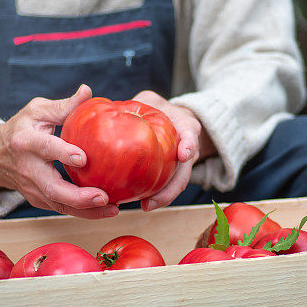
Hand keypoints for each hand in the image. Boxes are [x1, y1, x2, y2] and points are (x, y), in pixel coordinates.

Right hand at [0, 85, 118, 218]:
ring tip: (112, 209)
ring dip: (86, 210)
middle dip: (78, 196)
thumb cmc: (21, 128)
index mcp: (26, 141)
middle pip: (52, 188)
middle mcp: (28, 168)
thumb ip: (63, 106)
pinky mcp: (39, 200)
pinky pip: (62, 209)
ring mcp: (33, 188)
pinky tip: (106, 210)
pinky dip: (84, 212)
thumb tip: (88, 92)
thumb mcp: (37, 111)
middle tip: (103, 197)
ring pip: (59, 205)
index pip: (45, 148)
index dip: (62, 153)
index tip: (83, 158)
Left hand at [131, 90, 215, 211]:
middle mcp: (188, 149)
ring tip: (145, 206)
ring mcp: (182, 163)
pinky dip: (153, 195)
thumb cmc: (160, 109)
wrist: (173, 119)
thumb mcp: (152, 100)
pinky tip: (134, 201)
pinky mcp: (171, 172)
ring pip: (176, 184)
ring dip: (162, 198)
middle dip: (170, 189)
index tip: (184, 154)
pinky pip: (164, 186)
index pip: (191, 135)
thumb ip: (140, 103)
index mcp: (187, 127)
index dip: (189, 144)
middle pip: (184, 173)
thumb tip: (115, 109)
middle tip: (152, 201)